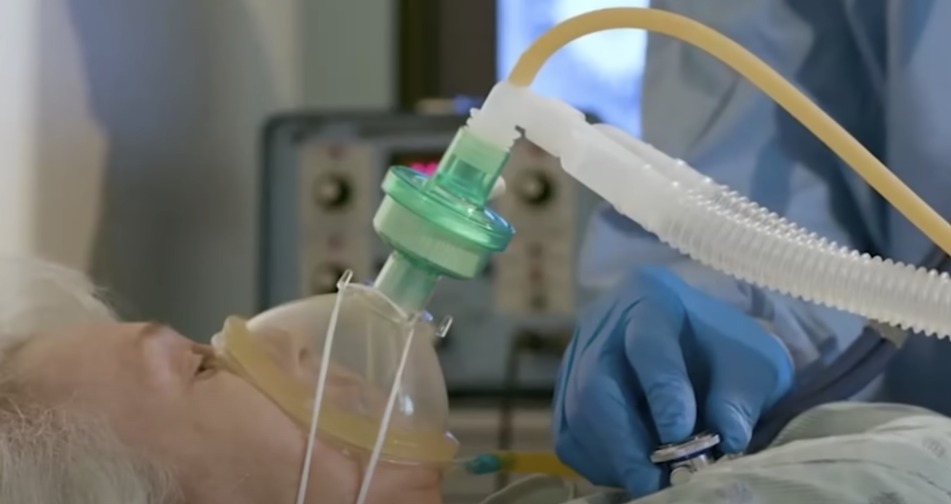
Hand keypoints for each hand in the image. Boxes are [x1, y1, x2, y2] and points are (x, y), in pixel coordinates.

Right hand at [553, 266, 793, 496]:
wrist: (693, 339)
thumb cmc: (723, 349)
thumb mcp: (750, 363)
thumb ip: (740, 398)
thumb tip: (727, 440)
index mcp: (651, 300)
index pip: (648, 345)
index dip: (662, 392)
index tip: (682, 435)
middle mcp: (601, 326)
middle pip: (595, 384)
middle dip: (625, 441)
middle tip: (656, 482)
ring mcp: (576, 358)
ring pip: (576, 413)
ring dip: (613, 457)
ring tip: (651, 483)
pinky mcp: (566, 392)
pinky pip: (569, 434)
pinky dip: (600, 462)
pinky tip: (633, 471)